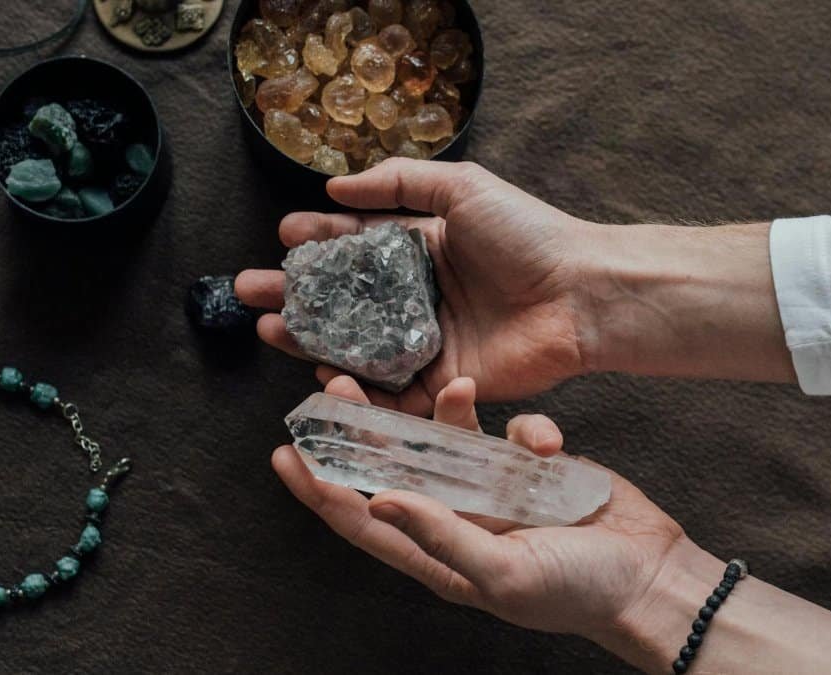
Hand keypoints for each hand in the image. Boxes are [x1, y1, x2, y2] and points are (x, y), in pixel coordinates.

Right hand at [237, 159, 600, 415]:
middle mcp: (418, 298)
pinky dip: (353, 388)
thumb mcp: (462, 188)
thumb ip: (399, 183)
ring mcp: (427, 343)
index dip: (316, 242)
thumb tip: (335, 187)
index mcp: (422, 250)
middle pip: (343, 300)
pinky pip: (388, 392)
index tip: (282, 239)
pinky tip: (318, 371)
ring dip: (309, 339)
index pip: (355, 246)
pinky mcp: (441, 385)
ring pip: (355, 347)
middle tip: (249, 291)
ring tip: (270, 327)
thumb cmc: (528, 236)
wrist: (580, 295)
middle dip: (294, 295)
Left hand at [271, 375, 687, 641]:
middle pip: (394, 467)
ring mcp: (495, 490)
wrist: (652, 577)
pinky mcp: (532, 466)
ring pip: (446, 439)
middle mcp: (459, 518)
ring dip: (436, 411)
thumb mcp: (503, 572)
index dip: (320, 490)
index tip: (285, 454)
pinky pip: (511, 432)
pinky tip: (549, 443)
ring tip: (440, 384)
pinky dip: (526, 429)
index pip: (362, 520)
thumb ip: (440, 533)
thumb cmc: (577, 590)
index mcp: (439, 554)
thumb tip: (378, 501)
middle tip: (334, 386)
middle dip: (363, 430)